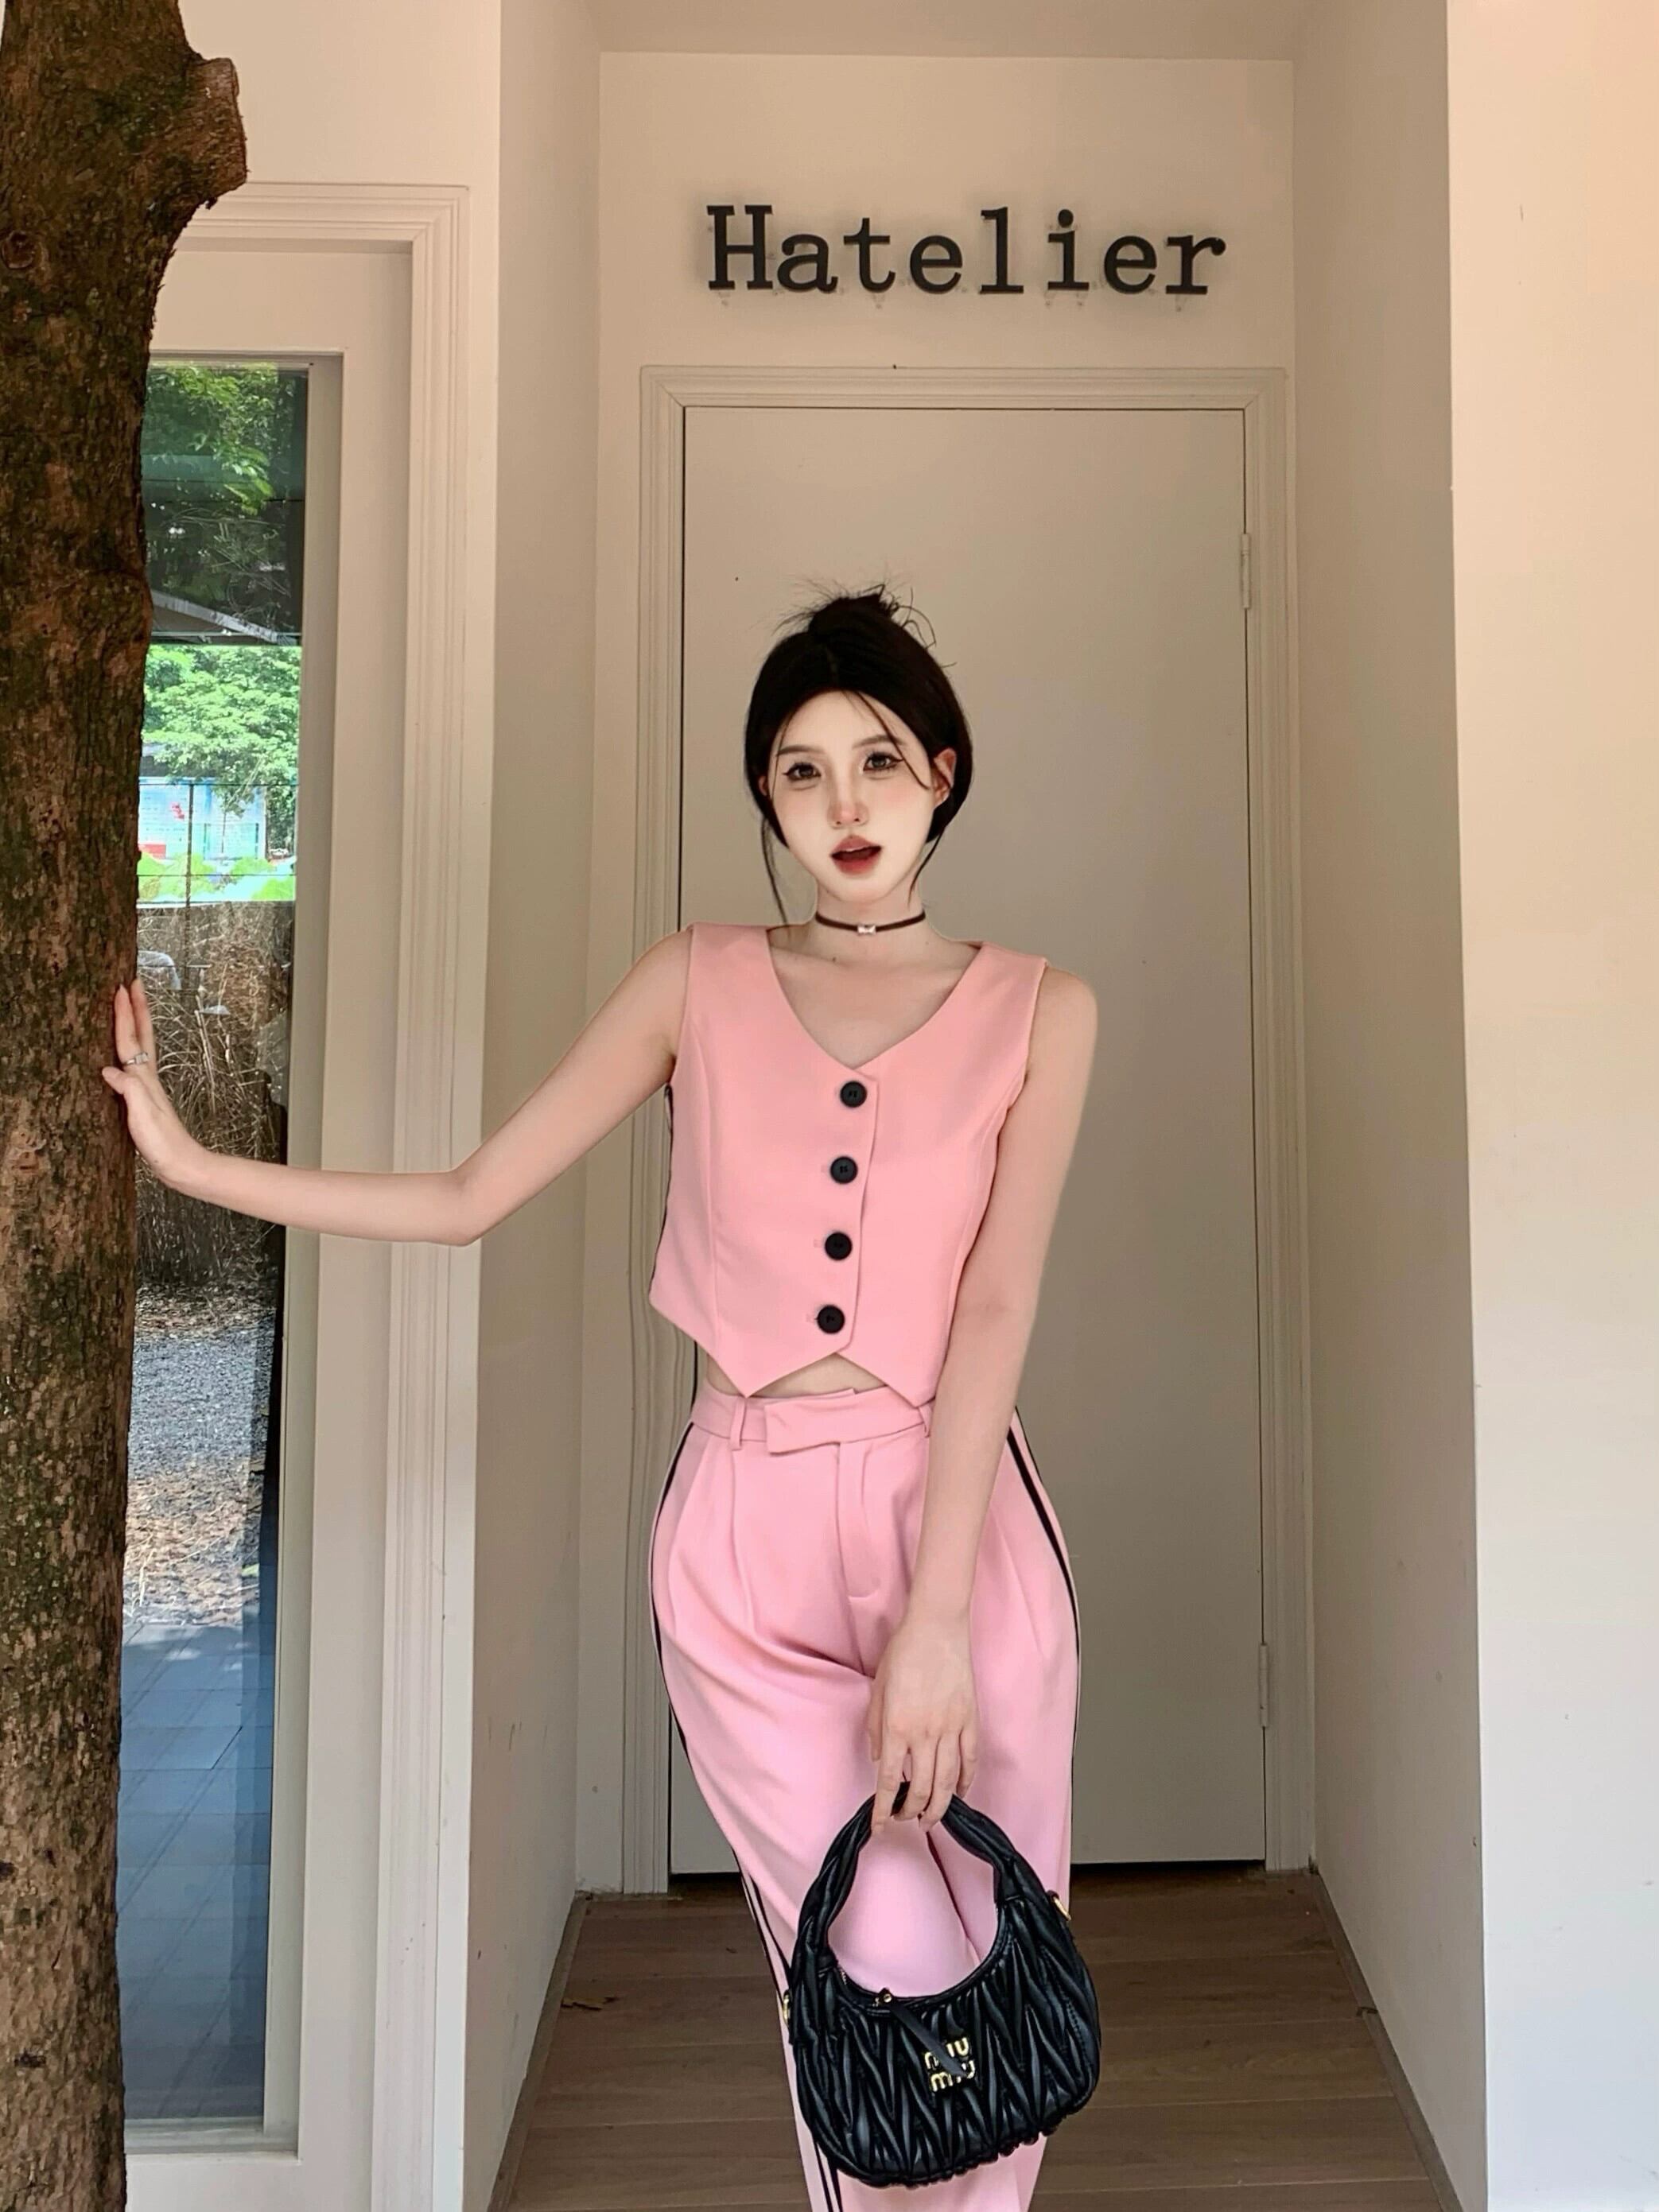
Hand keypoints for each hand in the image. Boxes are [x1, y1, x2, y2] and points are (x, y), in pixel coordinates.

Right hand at [101, 979, 199, 1188]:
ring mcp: (147, 1088)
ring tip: (130, 1007)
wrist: (181, 1164)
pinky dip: (129, 1049)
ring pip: (140, 1047)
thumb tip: (108, 1069)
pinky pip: (134, 1064)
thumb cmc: (163, 1142)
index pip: (131, 1038)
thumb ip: (129, 1090)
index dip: (126, 1013)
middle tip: (132, 983)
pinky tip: (122, 1054)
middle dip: (137, 1008)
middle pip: (141, 1035)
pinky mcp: (144, 1100)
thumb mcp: (143, 1114)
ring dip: (135, 1024)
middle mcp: (147, 1078)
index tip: (122, 987)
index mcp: (144, 1078)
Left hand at [866, 1607, 978, 1836]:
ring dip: (940, 1806)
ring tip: (932, 1819)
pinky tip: (961, 1793)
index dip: (884, 1810)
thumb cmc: (903, 1653)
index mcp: (897, 1727)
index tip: (880, 1828)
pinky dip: (967, 1782)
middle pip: (922, 1789)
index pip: (890, 1781)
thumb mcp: (878, 1689)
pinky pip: (971, 1760)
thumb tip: (880, 1760)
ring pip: (949, 1782)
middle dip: (912, 1812)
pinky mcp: (971, 1720)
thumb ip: (876, 1728)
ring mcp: (952, 1728)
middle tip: (907, 1820)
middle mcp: (925, 1734)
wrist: (937, 1627)